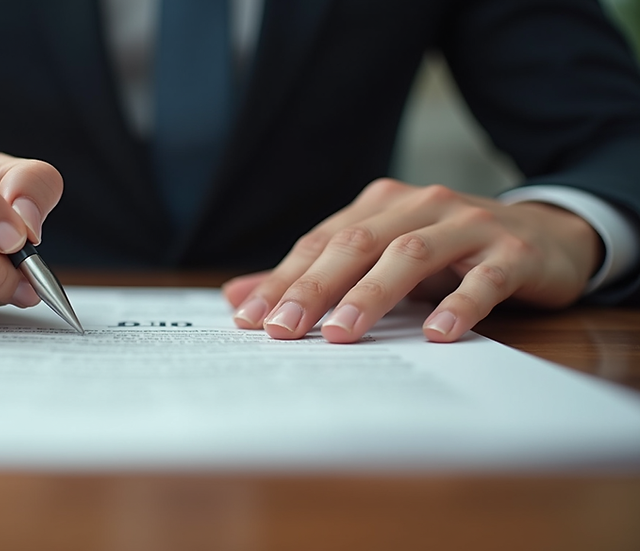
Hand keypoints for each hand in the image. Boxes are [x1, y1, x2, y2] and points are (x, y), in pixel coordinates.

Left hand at [222, 178, 601, 342]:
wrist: (547, 236)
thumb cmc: (450, 254)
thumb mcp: (381, 257)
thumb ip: (313, 275)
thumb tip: (236, 297)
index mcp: (382, 204)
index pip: (322, 242)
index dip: (283, 279)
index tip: (249, 320)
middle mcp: (421, 205)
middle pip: (358, 244)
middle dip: (314, 288)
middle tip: (283, 331)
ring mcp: (469, 225)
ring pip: (411, 255)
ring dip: (372, 295)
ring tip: (342, 333)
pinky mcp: (514, 252)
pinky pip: (484, 278)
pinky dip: (459, 304)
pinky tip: (436, 335)